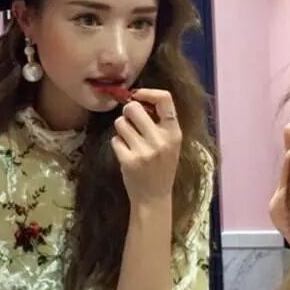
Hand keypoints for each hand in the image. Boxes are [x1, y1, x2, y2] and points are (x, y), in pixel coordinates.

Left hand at [110, 89, 181, 204]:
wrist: (154, 197)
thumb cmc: (161, 166)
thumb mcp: (170, 143)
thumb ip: (160, 122)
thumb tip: (137, 97)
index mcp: (174, 132)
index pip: (165, 99)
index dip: (148, 92)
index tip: (138, 95)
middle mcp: (161, 140)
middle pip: (133, 108)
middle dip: (128, 112)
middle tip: (131, 122)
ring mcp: (144, 151)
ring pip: (120, 122)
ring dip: (122, 129)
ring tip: (130, 141)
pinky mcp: (129, 161)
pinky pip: (115, 139)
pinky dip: (117, 144)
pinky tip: (126, 153)